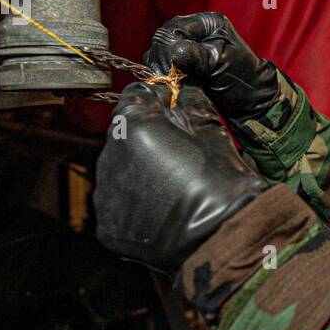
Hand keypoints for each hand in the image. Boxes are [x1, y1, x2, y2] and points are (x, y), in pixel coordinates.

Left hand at [94, 82, 266, 269]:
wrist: (221, 238)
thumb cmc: (223, 185)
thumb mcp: (212, 133)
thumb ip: (191, 106)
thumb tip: (184, 92)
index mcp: (135, 127)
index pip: (134, 97)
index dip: (154, 101)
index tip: (168, 108)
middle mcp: (111, 156)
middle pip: (123, 134)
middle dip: (145, 138)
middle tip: (175, 154)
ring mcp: (106, 193)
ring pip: (117, 169)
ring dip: (137, 171)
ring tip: (169, 186)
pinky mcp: (108, 224)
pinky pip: (116, 204)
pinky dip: (133, 204)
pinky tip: (159, 209)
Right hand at [145, 12, 278, 120]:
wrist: (250, 101)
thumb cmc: (241, 78)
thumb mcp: (220, 63)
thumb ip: (195, 55)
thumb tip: (173, 53)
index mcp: (206, 22)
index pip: (174, 29)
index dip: (167, 48)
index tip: (170, 69)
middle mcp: (194, 31)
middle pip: (163, 39)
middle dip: (163, 59)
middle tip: (168, 79)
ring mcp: (187, 47)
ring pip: (159, 53)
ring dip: (162, 69)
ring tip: (172, 84)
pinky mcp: (182, 65)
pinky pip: (162, 66)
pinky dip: (164, 75)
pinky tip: (172, 85)